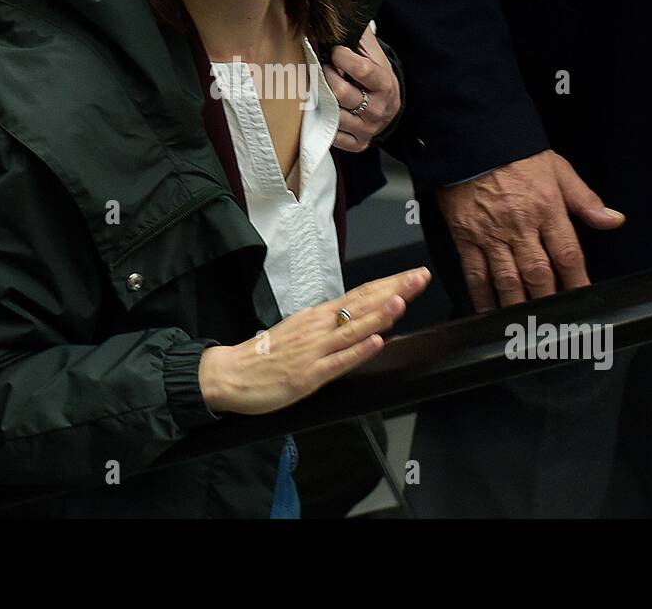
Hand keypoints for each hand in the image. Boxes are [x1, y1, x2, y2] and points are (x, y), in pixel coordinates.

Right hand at [198, 267, 430, 414]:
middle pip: (362, 304)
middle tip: (420, 277)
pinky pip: (338, 361)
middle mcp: (319, 328)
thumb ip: (329, 324)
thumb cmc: (264, 354)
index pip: (361, 295)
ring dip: (379, 314)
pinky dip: (358, 350)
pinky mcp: (309, 375)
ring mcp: (315, 351)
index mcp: (318, 316)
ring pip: (353, 329)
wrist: (231, 373)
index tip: (413, 275)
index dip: (389, 284)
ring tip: (401, 300)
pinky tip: (375, 341)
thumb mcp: (299, 330)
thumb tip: (359, 316)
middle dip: (394, 290)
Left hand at [325, 21, 400, 152]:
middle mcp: (378, 109)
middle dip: (327, 77)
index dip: (343, 58)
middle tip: (324, 69)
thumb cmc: (375, 76)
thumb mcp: (374, 55)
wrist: (388, 107)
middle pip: (341, 93)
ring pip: (334, 115)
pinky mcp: (358, 143)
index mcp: (385, 84)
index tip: (335, 52)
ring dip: (321, 99)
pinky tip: (324, 109)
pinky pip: (334, 136)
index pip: (362, 70)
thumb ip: (359, 38)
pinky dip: (324, 122)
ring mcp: (368, 128)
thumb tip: (338, 19)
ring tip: (321, 88)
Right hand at [436, 149, 624, 313]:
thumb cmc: (515, 154)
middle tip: (554, 322)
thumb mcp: (559, 169)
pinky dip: (481, 296)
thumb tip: (613, 220)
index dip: (577, 282)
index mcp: (547, 208)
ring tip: (525, 325)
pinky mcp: (465, 236)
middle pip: (538, 273)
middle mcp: (519, 225)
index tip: (583, 300)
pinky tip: (488, 312)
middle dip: (548, 301)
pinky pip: (475, 272)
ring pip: (507, 279)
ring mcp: (490, 233)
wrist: (472, 139)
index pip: (567, 254)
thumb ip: (586, 199)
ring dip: (517, 306)